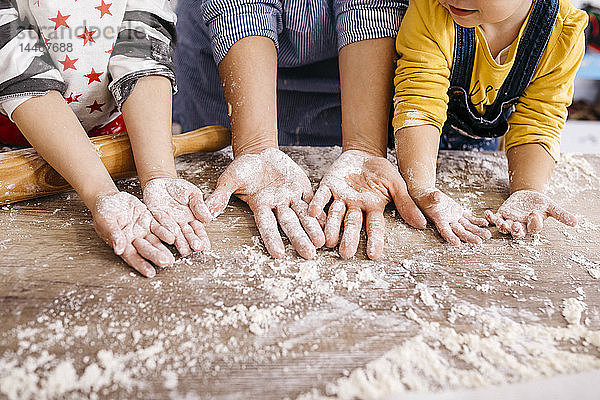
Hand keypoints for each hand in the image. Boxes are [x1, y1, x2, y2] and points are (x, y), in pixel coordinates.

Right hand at [92, 192, 174, 277]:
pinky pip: (159, 226)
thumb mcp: (105, 221)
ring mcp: (143, 230)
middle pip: (147, 249)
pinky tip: (173, 236)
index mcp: (122, 242)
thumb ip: (113, 234)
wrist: (109, 197)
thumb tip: (119, 249)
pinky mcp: (149, 219)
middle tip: (166, 262)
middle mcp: (135, 239)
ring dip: (163, 247)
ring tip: (172, 254)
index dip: (141, 265)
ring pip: (155, 240)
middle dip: (156, 256)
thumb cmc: (103, 211)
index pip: (132, 256)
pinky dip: (165, 231)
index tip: (150, 273)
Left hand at [143, 178, 211, 255]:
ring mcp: (167, 223)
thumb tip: (208, 218)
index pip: (198, 230)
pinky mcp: (154, 219)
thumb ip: (199, 205)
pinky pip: (159, 225)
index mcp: (191, 218)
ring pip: (174, 234)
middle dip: (192, 242)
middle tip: (197, 248)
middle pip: (187, 234)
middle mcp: (179, 223)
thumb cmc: (178, 188)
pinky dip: (165, 231)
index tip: (206, 246)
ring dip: (180, 242)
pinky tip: (170, 238)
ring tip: (185, 250)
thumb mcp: (192, 193)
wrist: (161, 183)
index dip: (202, 238)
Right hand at [205, 148, 324, 258]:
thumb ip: (221, 195)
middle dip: (299, 239)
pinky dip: (319, 211)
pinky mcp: (302, 188)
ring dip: (313, 228)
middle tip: (309, 255)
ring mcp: (290, 197)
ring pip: (303, 215)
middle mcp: (277, 205)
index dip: (272, 239)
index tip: (278, 254)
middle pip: (289, 224)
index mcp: (260, 206)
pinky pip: (312, 200)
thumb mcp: (230, 179)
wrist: (259, 154)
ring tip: (322, 243)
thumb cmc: (243, 168)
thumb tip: (206, 211)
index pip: (266, 225)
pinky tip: (329, 222)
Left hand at [307, 150, 425, 259]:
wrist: (364, 153)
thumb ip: (406, 203)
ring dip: (330, 226)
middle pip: (351, 224)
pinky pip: (321, 196)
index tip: (374, 255)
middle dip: (348, 238)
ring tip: (327, 241)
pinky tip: (311, 213)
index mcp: (372, 208)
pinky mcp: (328, 186)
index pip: (374, 227)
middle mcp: (355, 206)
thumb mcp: (397, 185)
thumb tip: (422, 224)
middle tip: (345, 254)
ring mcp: (340, 197)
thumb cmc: (381, 171)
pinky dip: (317, 204)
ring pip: (334, 214)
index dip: (374, 240)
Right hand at [414, 189, 490, 244]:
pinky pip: (469, 218)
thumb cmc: (425, 198)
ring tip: (487, 235)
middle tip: (479, 242)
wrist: (428, 197)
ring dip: (477, 231)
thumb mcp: (428, 197)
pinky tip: (485, 223)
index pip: (445, 231)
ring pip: (467, 227)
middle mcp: (448, 222)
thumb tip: (437, 196)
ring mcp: (454, 219)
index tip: (457, 243)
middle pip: (460, 232)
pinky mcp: (458, 213)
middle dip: (469, 237)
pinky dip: (477, 221)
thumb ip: (433, 197)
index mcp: (439, 220)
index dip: (450, 237)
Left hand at [485, 190, 576, 238]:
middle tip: (516, 226)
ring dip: (501, 225)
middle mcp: (521, 226)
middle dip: (516, 230)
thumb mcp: (551, 207)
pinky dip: (490, 217)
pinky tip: (487, 213)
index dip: (534, 222)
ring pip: (505, 228)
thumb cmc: (540, 203)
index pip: (534, 228)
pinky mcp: (501, 215)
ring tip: (500, 221)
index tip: (534, 213)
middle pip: (517, 233)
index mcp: (533, 226)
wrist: (529, 196)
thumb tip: (576, 222)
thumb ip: (561, 214)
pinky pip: (495, 219)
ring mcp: (510, 222)